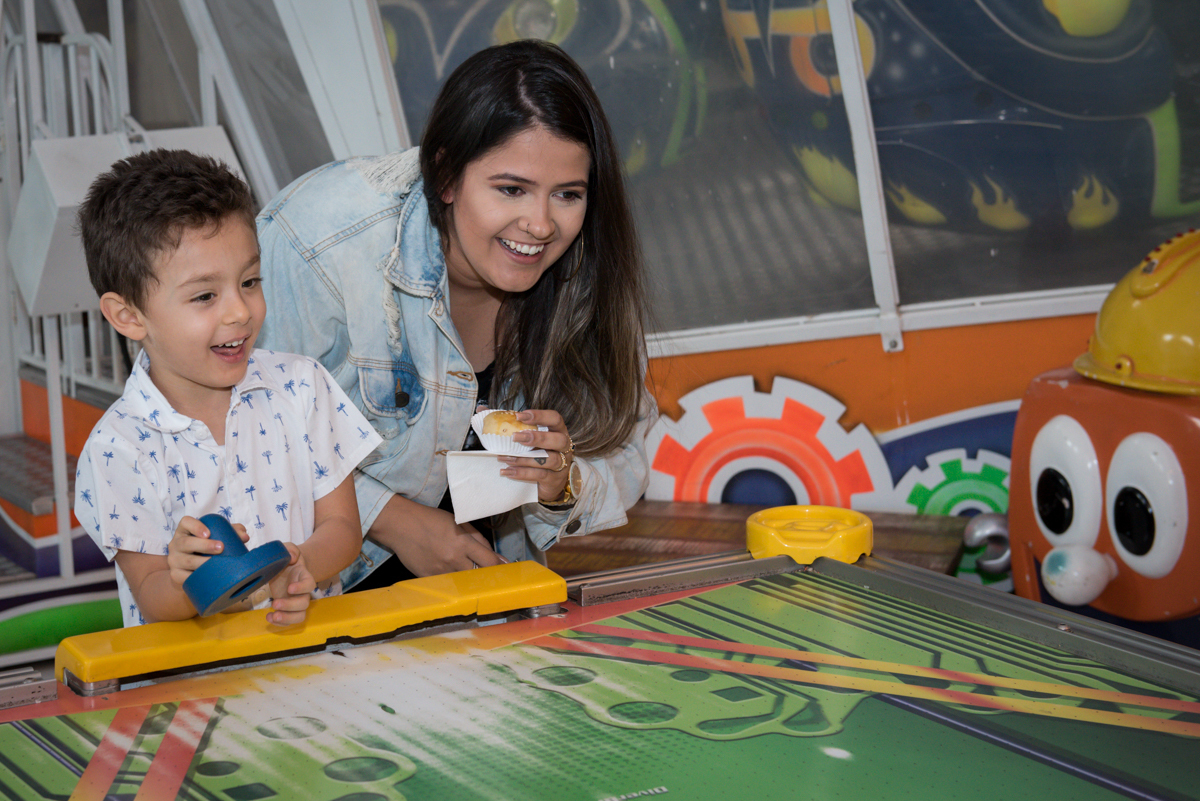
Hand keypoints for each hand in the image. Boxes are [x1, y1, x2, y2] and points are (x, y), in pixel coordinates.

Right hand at [166, 516, 247, 588]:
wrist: (193, 569)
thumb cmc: (207, 548)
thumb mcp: (217, 537)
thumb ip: (230, 532)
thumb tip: (244, 536)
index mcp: (185, 530)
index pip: (185, 522)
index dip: (196, 526)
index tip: (209, 533)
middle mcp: (176, 544)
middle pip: (186, 542)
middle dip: (204, 545)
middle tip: (221, 548)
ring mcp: (174, 560)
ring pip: (186, 560)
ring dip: (202, 562)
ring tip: (217, 563)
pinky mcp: (175, 575)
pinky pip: (184, 577)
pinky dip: (196, 577)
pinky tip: (208, 576)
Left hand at [266, 543, 315, 625]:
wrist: (286, 568)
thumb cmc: (287, 559)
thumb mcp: (288, 549)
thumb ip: (290, 549)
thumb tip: (292, 558)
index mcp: (304, 576)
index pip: (310, 584)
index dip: (302, 588)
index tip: (289, 588)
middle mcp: (303, 592)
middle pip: (304, 603)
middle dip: (290, 606)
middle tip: (275, 603)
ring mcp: (295, 602)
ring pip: (299, 615)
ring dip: (287, 618)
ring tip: (273, 615)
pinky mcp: (287, 609)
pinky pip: (288, 620)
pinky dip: (279, 622)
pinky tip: (269, 617)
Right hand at [369, 496, 505, 576]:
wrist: (401, 525)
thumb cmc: (431, 520)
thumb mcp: (459, 522)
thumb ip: (479, 539)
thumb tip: (496, 557)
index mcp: (463, 543)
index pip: (489, 561)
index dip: (500, 567)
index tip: (506, 570)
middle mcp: (453, 559)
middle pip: (479, 575)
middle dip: (487, 575)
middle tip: (491, 575)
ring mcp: (440, 571)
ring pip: (464, 583)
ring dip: (470, 580)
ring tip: (470, 575)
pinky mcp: (428, 578)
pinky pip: (447, 584)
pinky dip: (453, 581)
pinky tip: (451, 575)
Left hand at [498, 409, 573, 503]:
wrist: (548, 483)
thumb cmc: (536, 453)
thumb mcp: (526, 438)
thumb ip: (508, 423)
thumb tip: (482, 410)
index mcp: (557, 430)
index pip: (555, 418)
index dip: (540, 416)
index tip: (519, 416)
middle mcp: (564, 446)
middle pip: (558, 439)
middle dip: (537, 438)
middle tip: (515, 437)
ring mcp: (562, 464)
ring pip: (550, 459)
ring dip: (525, 458)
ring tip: (505, 457)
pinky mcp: (555, 479)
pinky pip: (540, 475)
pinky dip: (523, 473)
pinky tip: (507, 471)